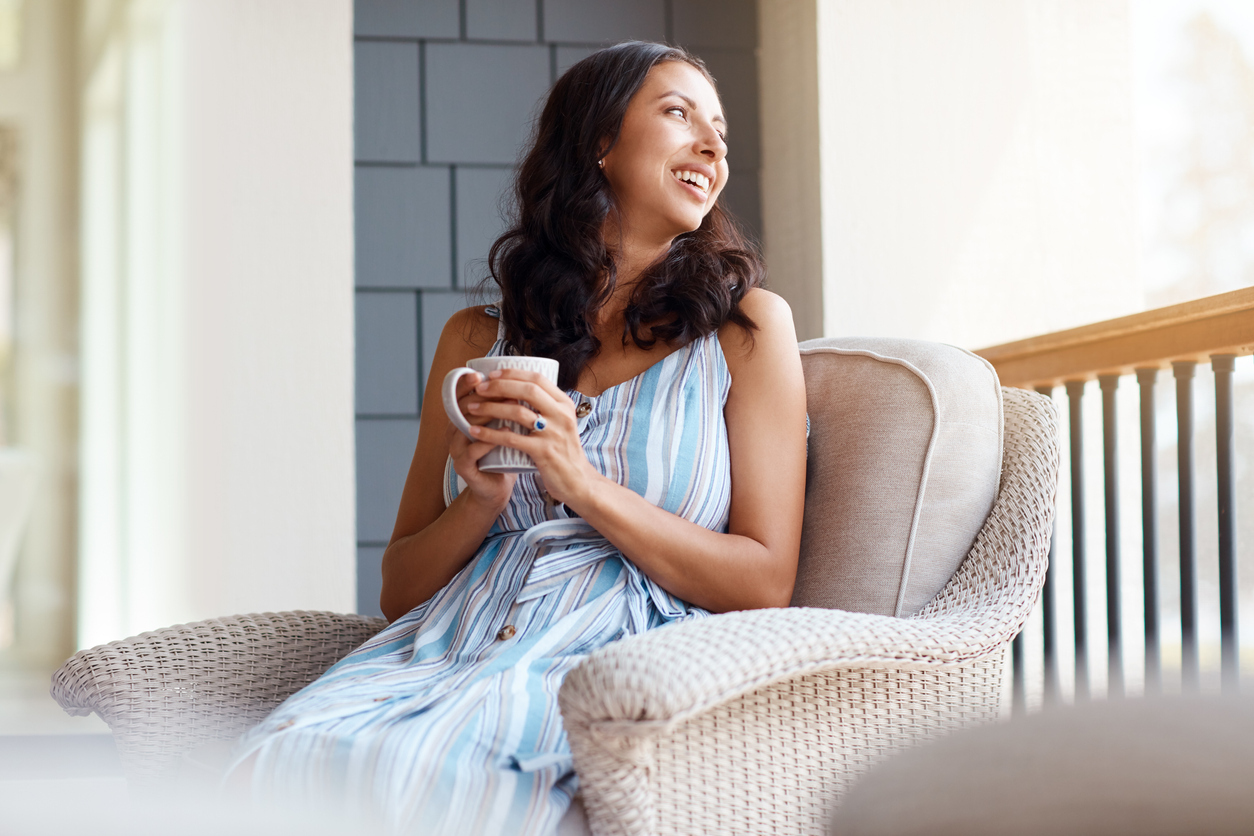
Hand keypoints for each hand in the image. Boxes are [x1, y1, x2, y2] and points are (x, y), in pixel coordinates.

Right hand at [446, 372, 516, 509]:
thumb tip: (525, 375)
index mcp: (460, 417)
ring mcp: (456, 449)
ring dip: (489, 414)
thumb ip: (505, 404)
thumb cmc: (502, 452)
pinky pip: (473, 451)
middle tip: (509, 388)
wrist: (497, 487)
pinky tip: (507, 432)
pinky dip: (490, 440)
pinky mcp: (463, 467)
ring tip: (513, 405)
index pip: (459, 393)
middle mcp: (453, 431)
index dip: (469, 382)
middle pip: (463, 406)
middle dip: (486, 395)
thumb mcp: (502, 424)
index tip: (485, 373)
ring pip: (467, 426)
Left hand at [464, 369, 600, 507]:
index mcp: (565, 404)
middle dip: (500, 386)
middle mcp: (561, 415)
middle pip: (527, 390)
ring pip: (518, 412)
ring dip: (490, 408)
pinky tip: (475, 432)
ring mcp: (553, 433)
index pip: (538, 378)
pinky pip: (512, 439)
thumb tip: (518, 389)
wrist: (577, 482)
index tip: (493, 375)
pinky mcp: (543, 452)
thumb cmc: (564, 452)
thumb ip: (546, 407)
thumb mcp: (562, 423)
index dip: (513, 374)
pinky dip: (490, 434)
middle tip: (480, 389)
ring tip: (472, 408)